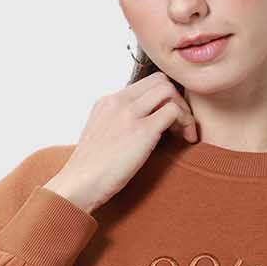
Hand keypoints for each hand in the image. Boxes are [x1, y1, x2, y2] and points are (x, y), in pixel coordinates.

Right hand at [43, 71, 198, 212]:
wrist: (79, 185)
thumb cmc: (91, 170)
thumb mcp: (101, 135)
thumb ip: (118, 123)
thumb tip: (142, 125)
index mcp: (107, 101)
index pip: (145, 84)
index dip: (162, 99)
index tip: (168, 121)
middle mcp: (118, 101)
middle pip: (159, 80)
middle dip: (176, 99)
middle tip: (179, 125)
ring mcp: (129, 114)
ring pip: (169, 90)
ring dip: (183, 110)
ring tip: (183, 133)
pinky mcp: (142, 130)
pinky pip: (173, 111)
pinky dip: (186, 122)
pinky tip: (185, 139)